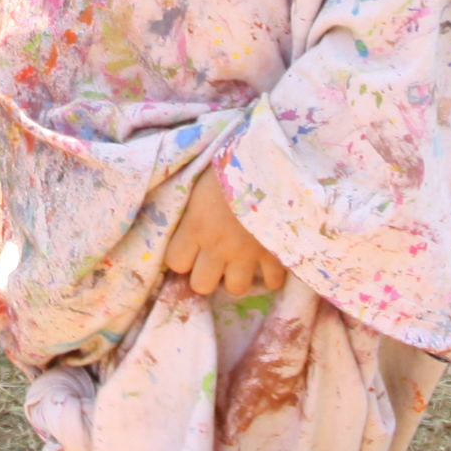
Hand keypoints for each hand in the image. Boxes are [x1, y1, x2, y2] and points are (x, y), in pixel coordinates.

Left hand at [165, 168, 287, 297]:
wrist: (270, 162)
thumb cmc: (230, 165)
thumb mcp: (199, 182)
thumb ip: (191, 209)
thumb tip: (184, 219)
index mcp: (195, 227)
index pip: (175, 263)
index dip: (180, 257)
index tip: (189, 246)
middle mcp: (218, 247)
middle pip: (202, 285)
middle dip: (205, 274)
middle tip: (213, 259)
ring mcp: (247, 253)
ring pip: (235, 289)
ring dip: (236, 276)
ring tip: (239, 261)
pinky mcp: (275, 253)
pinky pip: (272, 282)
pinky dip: (270, 275)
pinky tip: (267, 261)